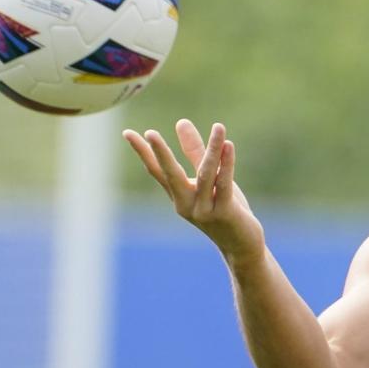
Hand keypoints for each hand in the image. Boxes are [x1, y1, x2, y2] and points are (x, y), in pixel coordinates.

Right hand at [123, 119, 263, 263]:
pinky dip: (227, 164)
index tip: (127, 133)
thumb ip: (196, 151)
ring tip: (219, 126)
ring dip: (212, 149)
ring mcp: (204, 210)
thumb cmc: (224, 209)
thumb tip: (180, 121)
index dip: (143, 152)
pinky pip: (224, 184)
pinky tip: (229, 145)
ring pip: (206, 174)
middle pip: (171, 175)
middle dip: (162, 154)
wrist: (241, 246)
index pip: (157, 171)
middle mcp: (186, 204)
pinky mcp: (224, 213)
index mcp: (179, 196)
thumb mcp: (209, 180)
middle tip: (150, 133)